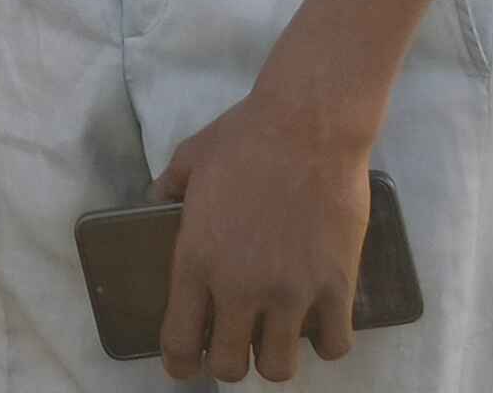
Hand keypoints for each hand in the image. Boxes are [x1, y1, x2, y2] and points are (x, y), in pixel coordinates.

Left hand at [154, 88, 375, 383]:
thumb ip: (168, 188)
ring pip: (280, 367)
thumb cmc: (245, 136)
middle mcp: (239, 287)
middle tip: (237, 344)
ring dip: (275, 358)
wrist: (309, 124)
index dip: (180, 363)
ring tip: (278, 338)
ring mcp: (290, 291)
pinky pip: (334, 344)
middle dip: (229, 362)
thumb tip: (156, 200)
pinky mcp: (336, 286)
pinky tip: (321, 322)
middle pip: (230, 366)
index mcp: (195, 260)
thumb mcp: (189, 159)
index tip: (186, 366)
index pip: (179, 340)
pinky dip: (327, 341)